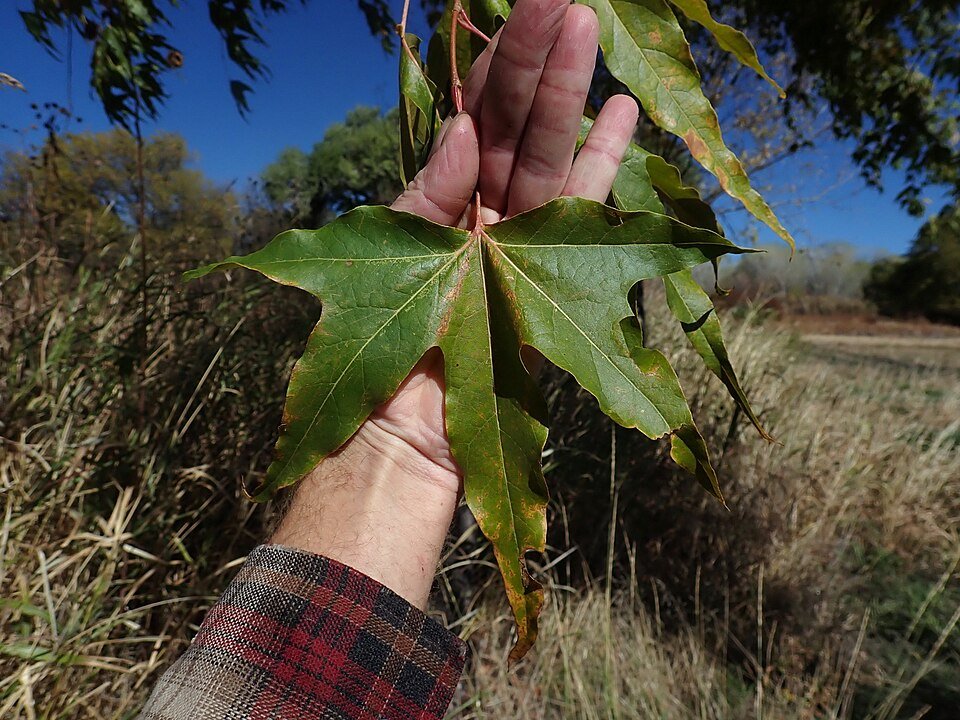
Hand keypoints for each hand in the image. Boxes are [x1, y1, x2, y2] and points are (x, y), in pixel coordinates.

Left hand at [272, 0, 637, 607]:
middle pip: (513, 127)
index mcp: (435, 206)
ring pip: (549, 157)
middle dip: (534, 62)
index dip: (488, 65)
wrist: (405, 445)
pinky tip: (622, 113)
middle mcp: (481, 216)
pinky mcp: (555, 279)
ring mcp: (522, 244)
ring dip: (569, 95)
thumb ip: (427, 197)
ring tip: (588, 26)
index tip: (508, 5)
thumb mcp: (388, 263)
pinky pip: (584, 214)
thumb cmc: (378, 360)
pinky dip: (604, 167)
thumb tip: (469, 130)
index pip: (468, 119)